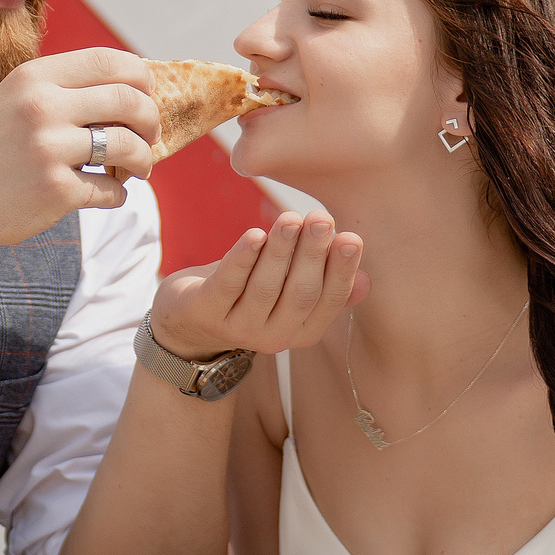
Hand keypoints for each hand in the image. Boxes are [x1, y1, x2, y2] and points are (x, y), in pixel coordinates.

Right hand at [0, 48, 160, 254]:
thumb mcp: (13, 102)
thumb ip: (62, 90)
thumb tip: (134, 88)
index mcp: (33, 77)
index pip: (112, 61)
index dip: (142, 79)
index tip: (146, 98)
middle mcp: (42, 107)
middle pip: (131, 102)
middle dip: (151, 122)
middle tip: (148, 139)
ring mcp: (49, 149)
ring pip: (130, 147)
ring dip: (143, 161)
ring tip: (135, 171)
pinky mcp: (55, 191)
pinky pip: (113, 191)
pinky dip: (118, 195)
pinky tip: (104, 194)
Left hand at [148, 210, 364, 360]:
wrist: (188, 318)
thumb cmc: (248, 292)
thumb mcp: (289, 290)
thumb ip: (324, 284)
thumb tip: (366, 280)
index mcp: (303, 330)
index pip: (329, 301)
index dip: (341, 271)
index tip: (351, 237)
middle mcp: (275, 336)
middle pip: (299, 293)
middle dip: (312, 254)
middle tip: (322, 218)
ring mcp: (238, 328)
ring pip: (264, 287)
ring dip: (280, 251)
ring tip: (290, 218)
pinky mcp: (205, 312)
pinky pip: (227, 284)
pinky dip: (242, 258)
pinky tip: (254, 234)